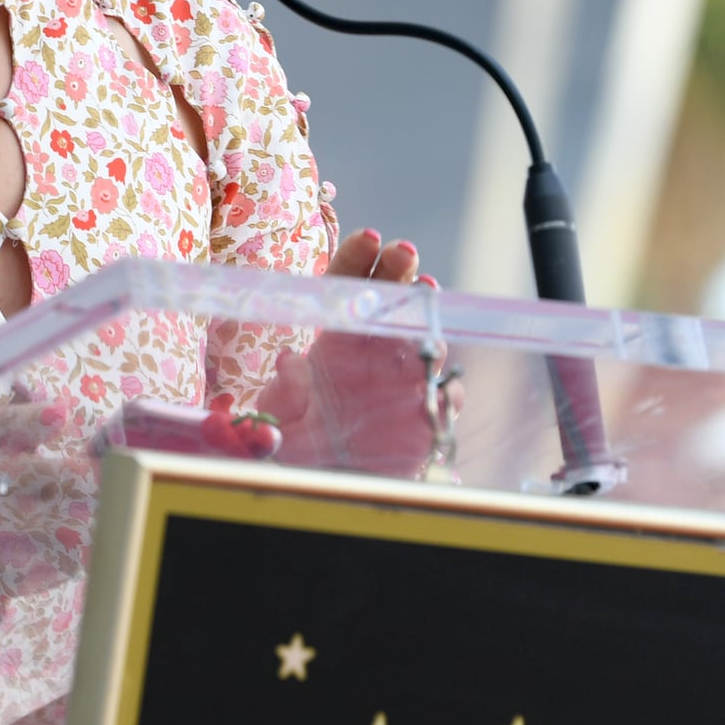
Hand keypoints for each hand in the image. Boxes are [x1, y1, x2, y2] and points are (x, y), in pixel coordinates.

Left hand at [257, 228, 453, 472]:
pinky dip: (447, 388)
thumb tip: (292, 363)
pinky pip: (445, 394)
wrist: (328, 486)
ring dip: (427, 320)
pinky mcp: (426, 413)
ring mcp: (403, 379)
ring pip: (423, 337)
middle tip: (405, 252)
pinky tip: (441, 387)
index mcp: (334, 341)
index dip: (358, 260)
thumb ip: (283, 394)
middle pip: (391, 298)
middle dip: (399, 270)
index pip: (346, 287)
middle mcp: (373, 351)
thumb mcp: (277, 421)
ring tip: (427, 308)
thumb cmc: (296, 446)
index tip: (370, 238)